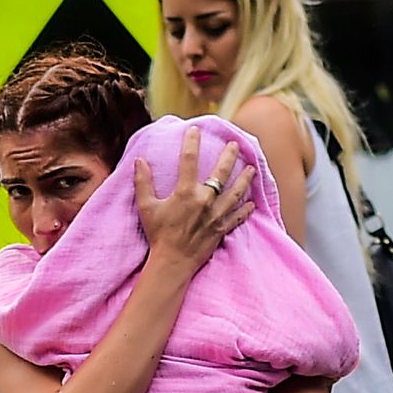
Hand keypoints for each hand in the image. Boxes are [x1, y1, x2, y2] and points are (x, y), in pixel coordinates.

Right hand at [134, 125, 254, 274]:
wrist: (173, 261)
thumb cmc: (158, 234)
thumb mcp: (146, 207)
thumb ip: (143, 182)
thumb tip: (139, 160)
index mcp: (185, 192)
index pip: (189, 159)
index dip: (192, 142)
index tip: (196, 130)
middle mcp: (205, 200)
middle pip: (221, 172)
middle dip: (229, 156)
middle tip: (235, 144)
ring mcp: (216, 215)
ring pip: (236, 193)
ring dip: (244, 179)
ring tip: (252, 168)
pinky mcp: (222, 229)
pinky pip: (238, 217)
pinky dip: (246, 210)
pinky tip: (252, 203)